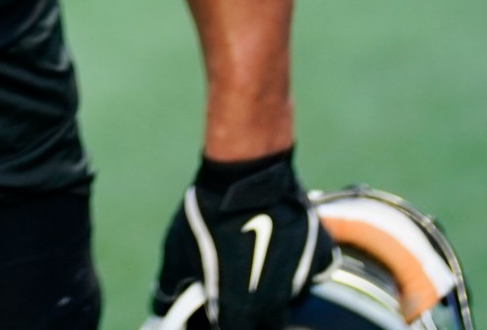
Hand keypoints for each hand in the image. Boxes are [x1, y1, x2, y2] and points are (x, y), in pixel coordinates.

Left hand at [147, 148, 334, 329]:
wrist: (246, 173)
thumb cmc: (208, 214)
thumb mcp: (176, 252)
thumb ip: (171, 287)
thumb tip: (166, 305)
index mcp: (238, 311)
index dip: (219, 321)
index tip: (213, 307)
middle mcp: (274, 304)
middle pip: (265, 322)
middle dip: (249, 312)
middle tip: (236, 286)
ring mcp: (302, 280)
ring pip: (289, 298)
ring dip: (273, 289)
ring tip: (258, 259)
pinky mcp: (320, 255)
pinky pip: (312, 272)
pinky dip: (298, 266)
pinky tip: (282, 248)